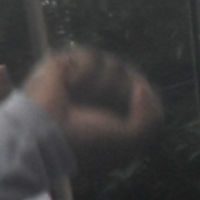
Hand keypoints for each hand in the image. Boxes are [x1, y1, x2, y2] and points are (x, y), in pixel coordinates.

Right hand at [22, 47, 158, 170]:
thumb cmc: (86, 141)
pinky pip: (90, 57)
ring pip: (113, 64)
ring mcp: (83, 79)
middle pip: (132, 75)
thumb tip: (141, 84)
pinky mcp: (63, 65)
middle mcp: (100, 95)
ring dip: (100, 85)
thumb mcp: (130, 140)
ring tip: (80, 97)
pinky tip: (70, 86)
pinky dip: (83, 73)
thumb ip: (152, 116)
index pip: (143, 91)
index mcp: (114, 113)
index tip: (126, 116)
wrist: (46, 136)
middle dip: (119, 93)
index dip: (143, 99)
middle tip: (97, 109)